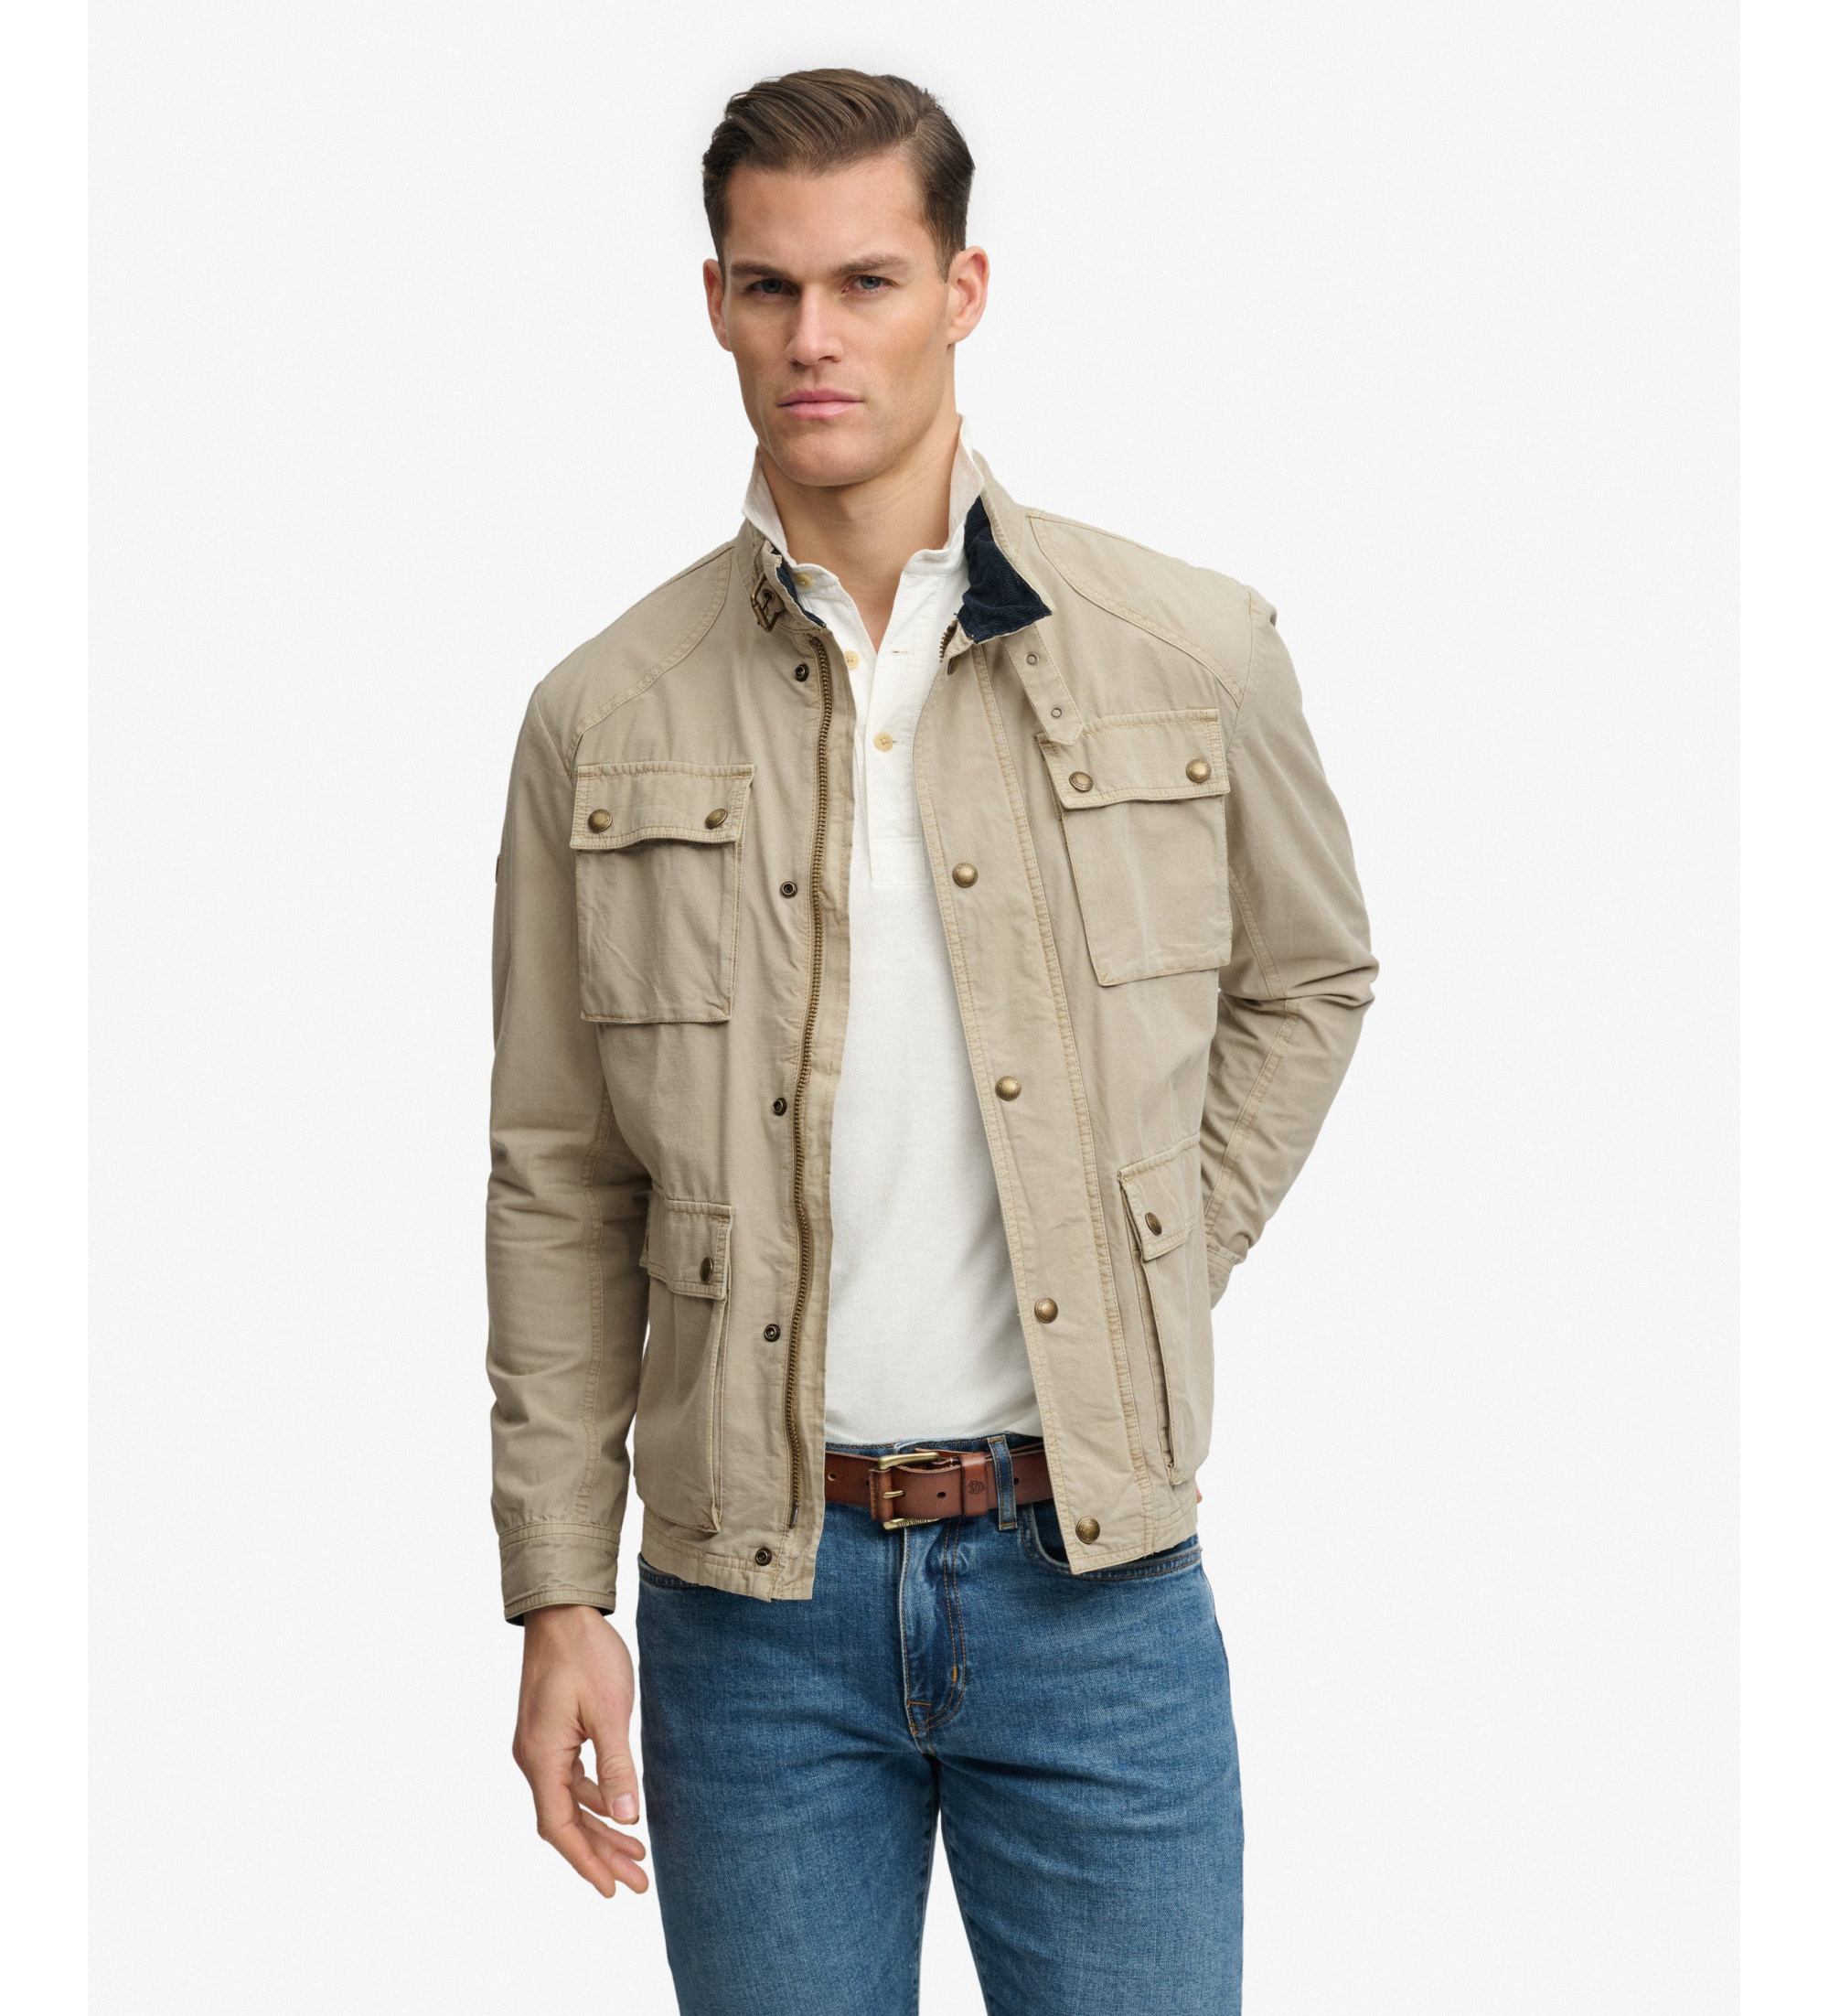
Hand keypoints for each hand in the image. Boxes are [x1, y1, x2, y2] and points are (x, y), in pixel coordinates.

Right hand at [512, 1604, 648, 1896]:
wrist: (562, 1611)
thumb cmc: (585, 1654)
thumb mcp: (609, 1711)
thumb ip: (617, 1766)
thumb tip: (627, 1819)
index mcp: (540, 1757)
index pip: (560, 1827)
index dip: (586, 1861)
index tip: (612, 1890)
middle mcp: (533, 1758)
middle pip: (565, 1822)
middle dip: (600, 1854)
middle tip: (637, 1882)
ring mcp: (539, 1746)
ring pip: (569, 1803)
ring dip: (601, 1829)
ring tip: (636, 1854)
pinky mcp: (550, 1734)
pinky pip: (570, 1780)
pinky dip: (595, 1800)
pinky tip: (619, 1810)